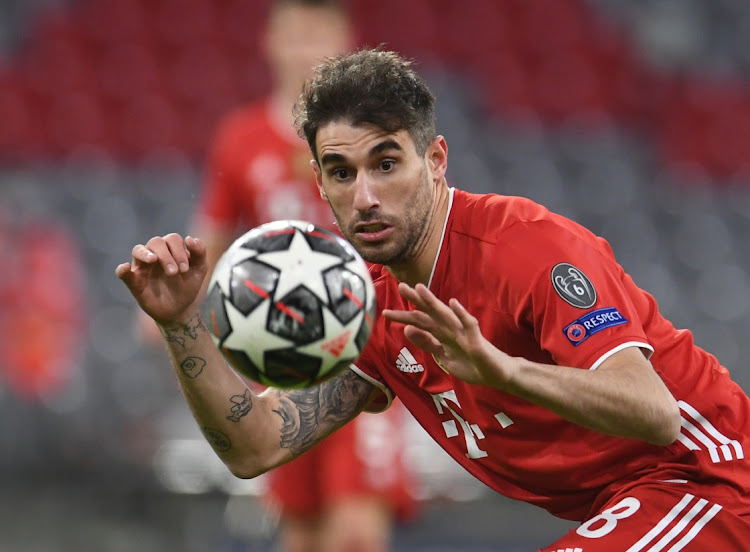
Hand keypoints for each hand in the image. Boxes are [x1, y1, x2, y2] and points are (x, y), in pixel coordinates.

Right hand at [116, 234, 207, 326]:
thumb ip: (200, 252)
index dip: (179, 251)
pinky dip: (122, 269)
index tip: (185, 269)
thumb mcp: (200, 269)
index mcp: (171, 249)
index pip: (172, 239)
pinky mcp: (134, 281)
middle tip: (174, 273)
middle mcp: (155, 254)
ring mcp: (143, 266)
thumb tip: (190, 238)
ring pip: (138, 250)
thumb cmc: (188, 285)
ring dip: (146, 254)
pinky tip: (126, 268)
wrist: (180, 309)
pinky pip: (123, 272)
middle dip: (166, 255)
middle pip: (156, 242)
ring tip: (153, 261)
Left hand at [382, 283, 513, 387]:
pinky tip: (453, 303)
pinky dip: (461, 314)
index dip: (404, 316)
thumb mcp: (442, 357)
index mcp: (441, 334)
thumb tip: (406, 330)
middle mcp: (450, 329)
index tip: (385, 312)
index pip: (420, 322)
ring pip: (445, 315)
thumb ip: (426, 344)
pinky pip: (468, 324)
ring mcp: (463, 332)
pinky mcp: (476, 339)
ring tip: (419, 289)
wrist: (496, 374)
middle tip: (400, 286)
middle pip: (429, 314)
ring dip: (432, 302)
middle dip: (415, 301)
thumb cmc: (470, 363)